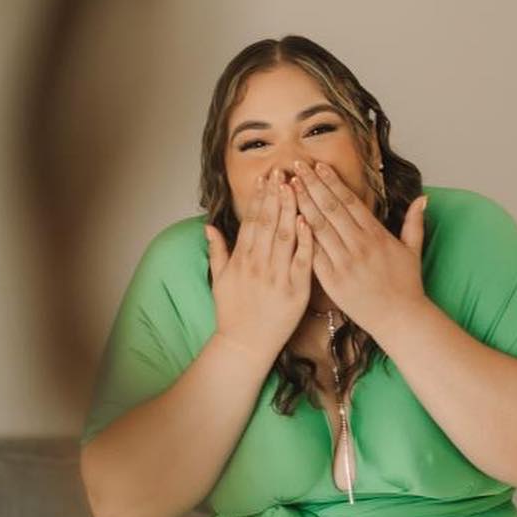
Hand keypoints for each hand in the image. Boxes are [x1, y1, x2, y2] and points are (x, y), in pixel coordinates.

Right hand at [205, 168, 313, 358]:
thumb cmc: (233, 314)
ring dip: (290, 209)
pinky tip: (307, 220)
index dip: (258, 197)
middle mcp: (258, 265)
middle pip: (268, 222)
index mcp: (241, 260)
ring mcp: (277, 277)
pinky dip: (305, 240)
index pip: (251, 221)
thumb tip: (209, 226)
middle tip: (283, 171)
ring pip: (285, 236)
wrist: (245, 346)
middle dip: (275, 195)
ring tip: (296, 186)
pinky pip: (302, 261)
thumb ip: (217, 251)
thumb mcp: (219, 281)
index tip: (265, 177)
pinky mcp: (295, 292)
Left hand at [289, 160, 427, 341]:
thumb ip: (414, 222)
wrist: (400, 319)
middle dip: (312, 185)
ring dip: (302, 204)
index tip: (317, 166)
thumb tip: (424, 198)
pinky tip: (289, 220)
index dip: (332, 181)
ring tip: (287, 186)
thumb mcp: (413, 251)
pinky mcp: (334, 281)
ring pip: (319, 227)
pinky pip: (313, 254)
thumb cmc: (406, 287)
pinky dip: (301, 236)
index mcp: (376, 235)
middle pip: (331, 208)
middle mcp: (360, 245)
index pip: (349, 201)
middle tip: (295, 166)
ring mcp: (345, 262)